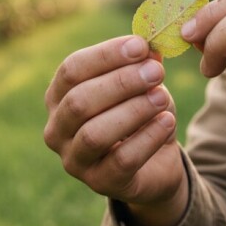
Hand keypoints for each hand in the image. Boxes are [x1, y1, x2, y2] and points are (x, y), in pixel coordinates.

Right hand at [44, 36, 188, 225]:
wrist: (155, 163)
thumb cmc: (140, 115)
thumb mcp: (142, 84)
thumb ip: (142, 63)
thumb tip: (150, 42)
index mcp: (59, 96)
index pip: (72, 69)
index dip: (106, 55)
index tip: (140, 46)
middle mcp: (57, 129)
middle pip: (80, 101)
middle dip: (121, 83)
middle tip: (156, 71)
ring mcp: (74, 160)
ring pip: (96, 133)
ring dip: (133, 110)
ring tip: (162, 96)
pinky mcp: (100, 183)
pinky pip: (121, 160)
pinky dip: (147, 137)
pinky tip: (167, 121)